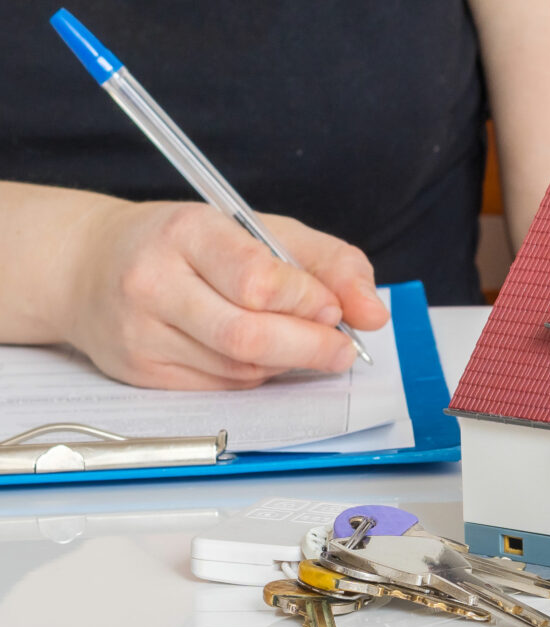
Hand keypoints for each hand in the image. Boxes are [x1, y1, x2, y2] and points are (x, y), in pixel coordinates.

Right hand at [58, 201, 389, 388]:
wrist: (88, 265)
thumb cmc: (188, 243)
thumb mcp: (261, 229)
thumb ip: (328, 262)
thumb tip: (374, 312)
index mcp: (186, 232)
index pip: (258, 281)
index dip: (309, 301)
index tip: (335, 308)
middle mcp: (153, 282)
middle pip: (248, 336)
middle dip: (311, 347)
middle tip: (342, 349)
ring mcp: (140, 333)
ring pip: (239, 369)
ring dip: (286, 362)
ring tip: (301, 343)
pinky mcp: (140, 372)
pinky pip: (220, 386)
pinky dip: (255, 375)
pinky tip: (261, 355)